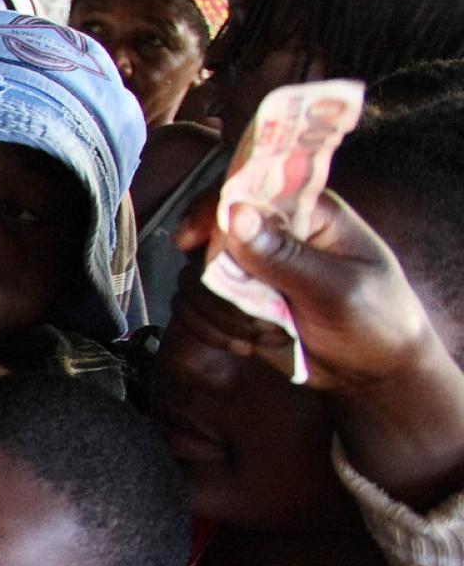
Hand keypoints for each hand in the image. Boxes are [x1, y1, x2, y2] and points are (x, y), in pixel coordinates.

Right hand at [174, 190, 440, 392]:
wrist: (374, 374)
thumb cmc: (376, 321)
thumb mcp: (338, 289)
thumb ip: (285, 255)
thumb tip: (235, 215)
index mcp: (306, 212)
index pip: (244, 192)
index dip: (210, 212)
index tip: (190, 242)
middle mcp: (271, 235)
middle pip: (208, 239)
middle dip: (224, 283)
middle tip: (260, 310)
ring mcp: (251, 270)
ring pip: (196, 278)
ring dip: (223, 313)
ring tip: (267, 331)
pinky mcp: (236, 302)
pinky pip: (194, 308)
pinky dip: (213, 329)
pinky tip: (248, 343)